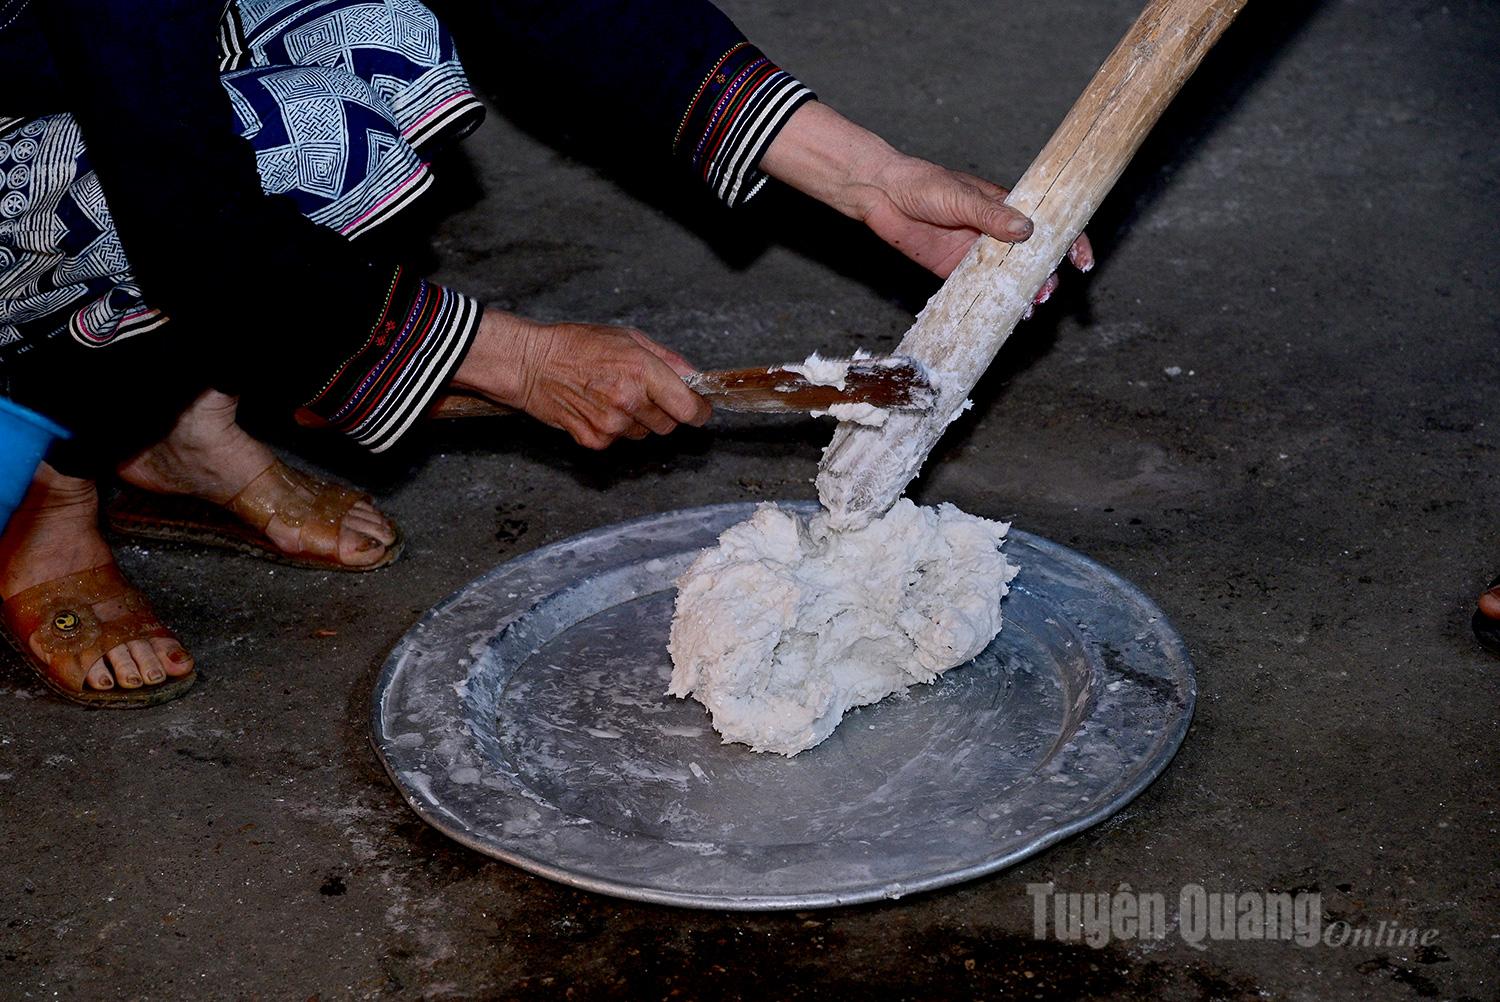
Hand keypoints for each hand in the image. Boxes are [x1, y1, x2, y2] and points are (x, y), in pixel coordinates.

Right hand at [452, 311, 711, 449]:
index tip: (699, 409)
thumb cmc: (577, 346)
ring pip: (644, 434)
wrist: (532, 364)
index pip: (689, 409)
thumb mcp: (628, 337)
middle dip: (664, 412)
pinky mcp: (594, 440)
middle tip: (643, 394)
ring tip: (613, 396)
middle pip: (669, 425)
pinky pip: (618, 440)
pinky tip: (596, 408)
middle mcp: (629, 400)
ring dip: (637, 420)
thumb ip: (667, 359)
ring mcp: (611, 424)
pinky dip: (612, 429)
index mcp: (643, 371)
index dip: (699, 411)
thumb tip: (693, 377)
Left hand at [760, 101, 1091, 297]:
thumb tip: (1025, 230)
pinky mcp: (954, 271)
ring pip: (1009, 277)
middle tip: (1046, 291)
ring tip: (1029, 306)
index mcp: (1006, 207)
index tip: (1082, 260)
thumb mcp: (959, 196)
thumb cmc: (922, 185)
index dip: (1071, 241)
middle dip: (1046, 276)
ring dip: (1023, 293)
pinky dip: (993, 303)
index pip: (1048, 223)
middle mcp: (996, 232)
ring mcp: (977, 253)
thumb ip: (990, 214)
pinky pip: (979, 290)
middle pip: (1033, 257)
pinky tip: (1003, 314)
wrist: (881, 195)